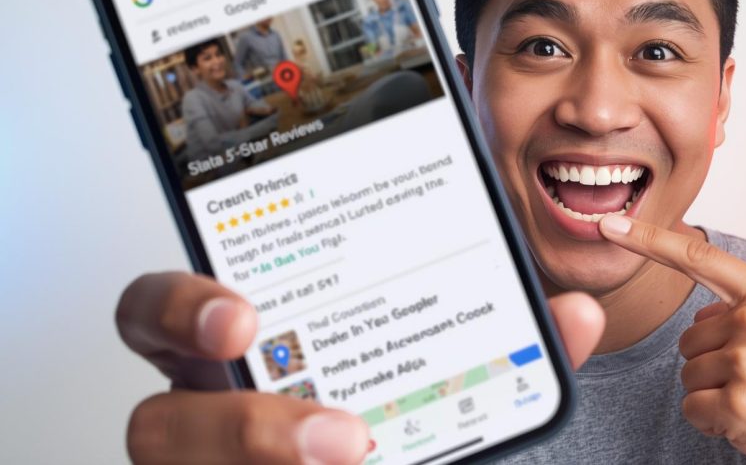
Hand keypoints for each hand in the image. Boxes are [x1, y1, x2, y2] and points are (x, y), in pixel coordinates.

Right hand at [117, 273, 604, 463]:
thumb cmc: (394, 408)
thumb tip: (575, 315)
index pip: (160, 313)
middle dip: (237, 426)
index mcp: (246, 350)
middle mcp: (208, 414)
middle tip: (341, 434)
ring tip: (361, 459)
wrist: (389, 457)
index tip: (244, 319)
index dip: (179, 310)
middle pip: (156, 421)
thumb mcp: (440, 367)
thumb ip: (499, 340)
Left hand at [598, 215, 745, 463]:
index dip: (647, 239)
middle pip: (688, 336)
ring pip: (688, 372)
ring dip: (714, 391)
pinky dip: (713, 420)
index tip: (609, 226)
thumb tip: (705, 311)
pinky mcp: (737, 404)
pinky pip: (692, 407)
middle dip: (713, 360)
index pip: (697, 257)